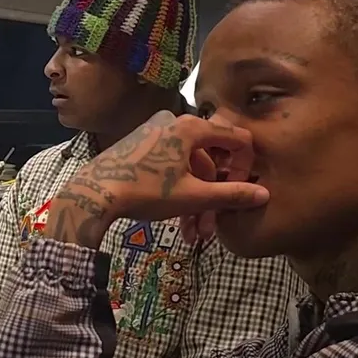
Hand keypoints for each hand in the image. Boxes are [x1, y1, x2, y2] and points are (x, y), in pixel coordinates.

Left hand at [44, 111, 267, 248]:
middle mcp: (174, 124)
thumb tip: (264, 194)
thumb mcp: (193, 197)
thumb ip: (231, 194)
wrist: (93, 193)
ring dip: (195, 202)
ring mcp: (155, 134)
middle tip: (210, 229)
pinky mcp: (139, 147)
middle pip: (209, 161)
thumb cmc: (146, 191)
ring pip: (188, 169)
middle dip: (213, 198)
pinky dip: (177, 191)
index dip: (244, 168)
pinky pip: (170, 167)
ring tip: (193, 233)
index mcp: (191, 127)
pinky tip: (177, 221)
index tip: (239, 193)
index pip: (236, 140)